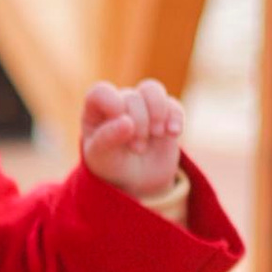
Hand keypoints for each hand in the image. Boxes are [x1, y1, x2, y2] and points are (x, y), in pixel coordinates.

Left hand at [81, 77, 187, 201]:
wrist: (137, 182)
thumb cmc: (111, 166)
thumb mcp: (101, 157)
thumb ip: (108, 139)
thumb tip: (127, 122)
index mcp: (96, 110)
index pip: (101, 92)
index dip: (113, 104)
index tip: (124, 125)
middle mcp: (119, 102)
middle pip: (132, 97)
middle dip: (139, 123)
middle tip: (137, 148)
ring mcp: (143, 105)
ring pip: (152, 89)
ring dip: (157, 112)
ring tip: (157, 134)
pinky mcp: (165, 113)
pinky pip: (173, 104)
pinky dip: (176, 117)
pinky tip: (173, 133)